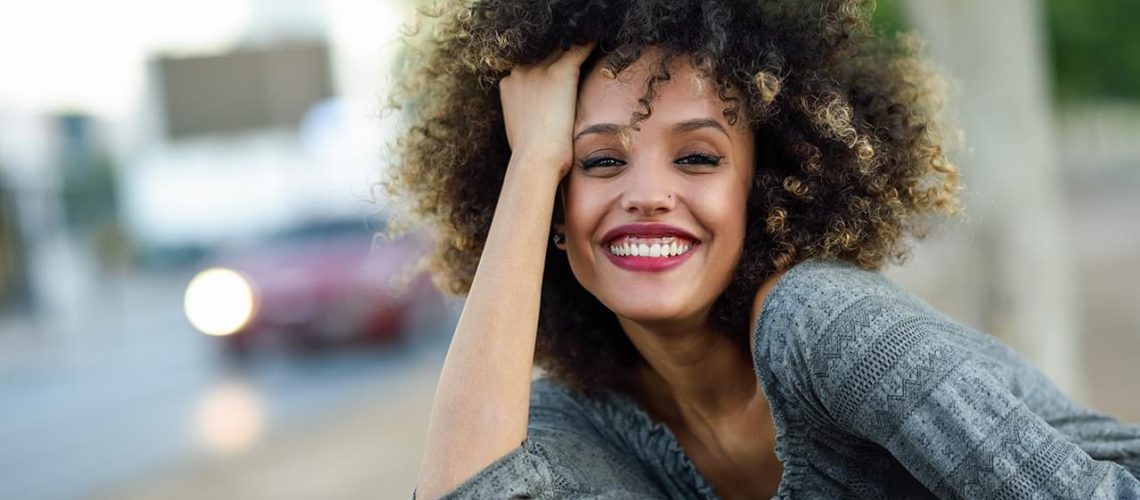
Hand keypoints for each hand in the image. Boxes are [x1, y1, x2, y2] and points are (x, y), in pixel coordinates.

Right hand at [499, 44, 595, 176]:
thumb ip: (527, 113)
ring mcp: (538, 71)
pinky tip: (601, 42)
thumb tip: (538, 119)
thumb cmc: (531, 156)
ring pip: (562, 48)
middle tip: (580, 58)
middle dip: (560, 56)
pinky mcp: (560, 73)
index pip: (532, 65)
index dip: (547, 67)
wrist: (535, 161)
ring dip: (576, 49)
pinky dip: (590, 45)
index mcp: (509, 84)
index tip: (560, 73)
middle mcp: (520, 71)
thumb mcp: (520, 129)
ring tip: (592, 47)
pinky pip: (579, 49)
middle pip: (545, 53)